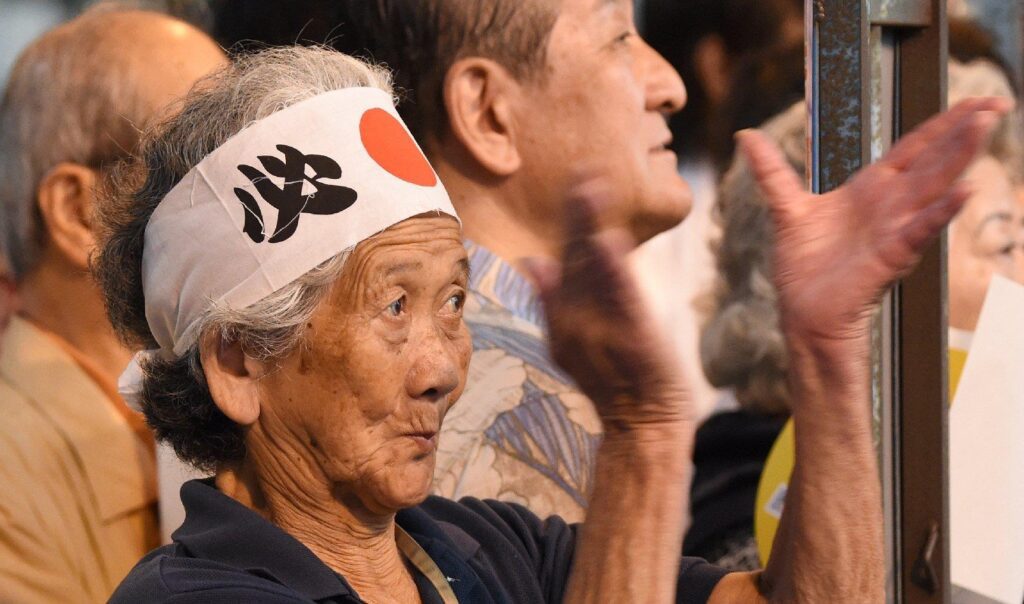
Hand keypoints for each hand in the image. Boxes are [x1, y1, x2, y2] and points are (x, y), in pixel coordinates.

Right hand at [523, 181, 691, 432]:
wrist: (642, 423)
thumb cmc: (613, 381)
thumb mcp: (570, 341)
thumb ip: (551, 301)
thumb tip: (533, 260)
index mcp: (564, 314)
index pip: (564, 258)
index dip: (571, 219)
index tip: (578, 179)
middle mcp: (576, 317)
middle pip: (573, 257)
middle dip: (577, 213)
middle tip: (583, 171)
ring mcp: (600, 327)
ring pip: (592, 271)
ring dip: (591, 228)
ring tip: (592, 189)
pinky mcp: (630, 335)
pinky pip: (619, 298)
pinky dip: (613, 271)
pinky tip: (609, 240)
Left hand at [739, 97, 1011, 348]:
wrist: (804, 313)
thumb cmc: (804, 267)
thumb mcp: (786, 208)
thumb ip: (770, 171)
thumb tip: (745, 135)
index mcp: (871, 189)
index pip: (914, 147)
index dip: (942, 123)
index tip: (974, 99)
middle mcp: (890, 206)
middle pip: (933, 159)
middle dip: (962, 130)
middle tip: (995, 101)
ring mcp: (894, 229)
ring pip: (933, 186)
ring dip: (958, 157)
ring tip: (982, 126)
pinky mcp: (891, 256)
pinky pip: (920, 230)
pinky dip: (941, 212)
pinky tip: (964, 191)